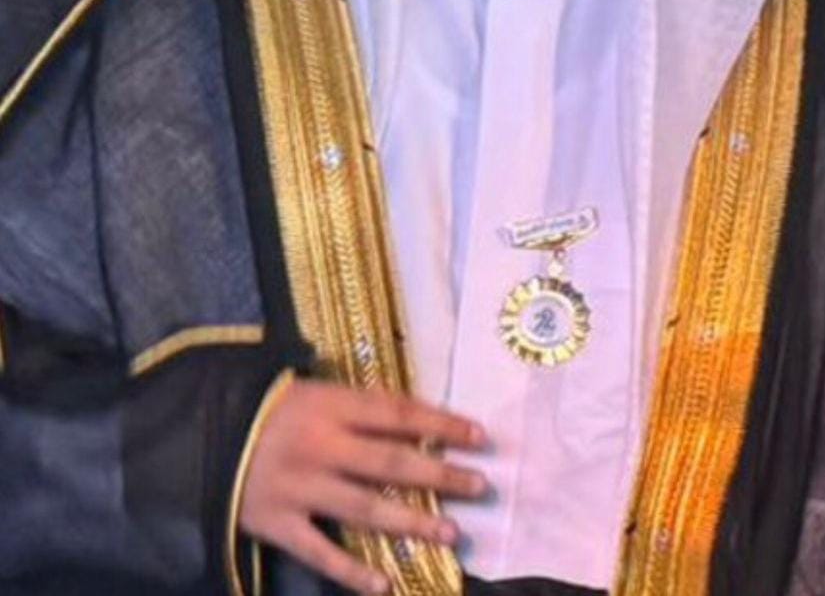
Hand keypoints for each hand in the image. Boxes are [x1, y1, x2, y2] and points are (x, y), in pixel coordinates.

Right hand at [240, 380, 488, 593]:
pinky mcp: (276, 523)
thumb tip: (415, 415)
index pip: (397, 414)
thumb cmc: (269, 407)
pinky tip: (386, 585)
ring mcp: (298, 487)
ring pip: (364, 508)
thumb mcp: (314, 390)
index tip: (479, 436)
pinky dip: (352, 571)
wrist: (203, 431)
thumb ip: (359, 404)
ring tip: (453, 533)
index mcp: (330, 406)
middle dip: (440, 475)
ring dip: (412, 522)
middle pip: (390, 462)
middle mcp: (320, 446)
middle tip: (480, 485)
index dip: (440, 424)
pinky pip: (319, 551)